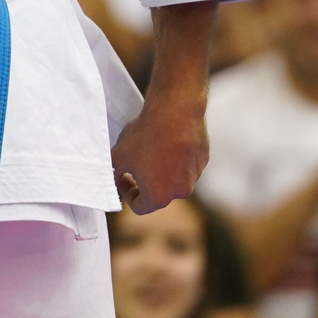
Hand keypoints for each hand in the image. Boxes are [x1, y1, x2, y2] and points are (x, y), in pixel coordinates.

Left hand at [111, 89, 209, 212]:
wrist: (174, 110)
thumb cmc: (145, 136)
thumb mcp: (118, 156)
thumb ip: (114, 172)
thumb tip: (116, 176)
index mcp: (158, 197)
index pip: (139, 207)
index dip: (127, 193)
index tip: (123, 177)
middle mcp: (180, 192)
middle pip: (159, 193)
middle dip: (146, 181)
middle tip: (136, 163)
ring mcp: (194, 176)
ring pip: (174, 177)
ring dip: (163, 169)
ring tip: (152, 148)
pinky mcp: (203, 159)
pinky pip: (186, 163)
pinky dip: (177, 156)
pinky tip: (168, 139)